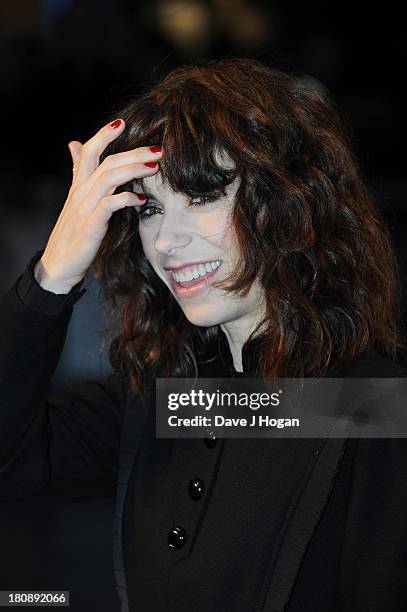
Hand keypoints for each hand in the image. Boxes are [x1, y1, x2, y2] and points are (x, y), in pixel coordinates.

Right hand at [34, 119, 161, 293]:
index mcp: (78, 185)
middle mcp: (80, 192)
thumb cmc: (72, 233)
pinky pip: (109, 206)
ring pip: (109, 179)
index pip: (89, 151)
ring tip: (155, 166)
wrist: (59, 264)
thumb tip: (73, 144)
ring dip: (134, 170)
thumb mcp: (75, 200)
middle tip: (158, 148)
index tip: (122, 122)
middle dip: (133, 152)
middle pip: (107, 162)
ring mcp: (85, 208)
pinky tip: (141, 200)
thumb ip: (77, 172)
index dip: (103, 134)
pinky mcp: (91, 225)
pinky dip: (126, 200)